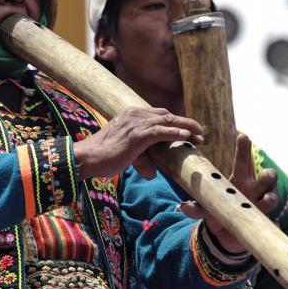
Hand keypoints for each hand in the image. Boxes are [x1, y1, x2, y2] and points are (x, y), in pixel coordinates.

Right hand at [73, 107, 202, 179]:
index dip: (176, 121)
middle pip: (167, 115)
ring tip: (200, 136)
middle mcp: (134, 115)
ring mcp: (135, 123)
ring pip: (167, 121)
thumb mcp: (126, 153)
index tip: (189, 131)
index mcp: (131, 115)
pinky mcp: (137, 135)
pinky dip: (176, 133)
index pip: (159, 114)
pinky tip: (187, 137)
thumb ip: (141, 159)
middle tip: (200, 134)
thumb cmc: (103, 157)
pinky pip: (161, 131)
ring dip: (186, 128)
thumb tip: (152, 173)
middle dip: (185, 123)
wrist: (87, 158)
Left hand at [179, 133, 278, 253]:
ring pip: (272, 198)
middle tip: (265, 174)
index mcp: (239, 180)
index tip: (243, 136)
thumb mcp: (206, 208)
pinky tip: (272, 223)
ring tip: (266, 199)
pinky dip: (271, 222)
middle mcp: (254, 190)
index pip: (242, 162)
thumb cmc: (218, 212)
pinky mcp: (264, 222)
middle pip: (267, 178)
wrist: (225, 235)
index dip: (244, 149)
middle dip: (269, 175)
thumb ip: (197, 207)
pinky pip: (272, 222)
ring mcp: (261, 206)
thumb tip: (185, 206)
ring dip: (270, 198)